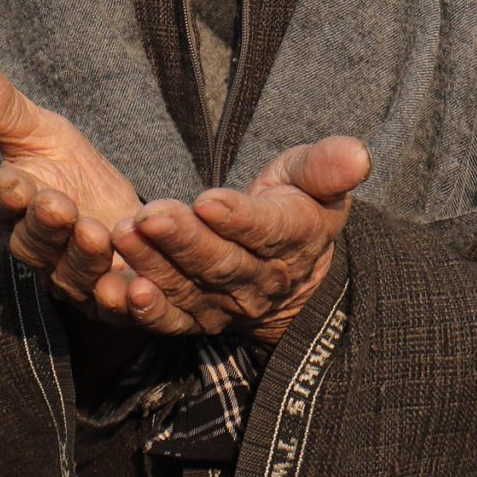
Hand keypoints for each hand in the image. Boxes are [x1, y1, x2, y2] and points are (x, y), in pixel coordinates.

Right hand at [0, 55, 141, 315]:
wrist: (124, 220)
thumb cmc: (71, 171)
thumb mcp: (42, 132)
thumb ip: (1, 107)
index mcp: (14, 206)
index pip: (3, 202)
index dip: (8, 197)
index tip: (16, 185)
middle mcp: (37, 249)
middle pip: (33, 244)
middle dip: (46, 228)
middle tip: (61, 207)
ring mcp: (72, 281)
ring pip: (71, 276)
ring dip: (83, 260)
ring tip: (99, 235)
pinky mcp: (110, 304)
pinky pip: (113, 309)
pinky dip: (122, 302)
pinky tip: (135, 289)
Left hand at [102, 136, 367, 349]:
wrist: (291, 271)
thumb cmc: (297, 205)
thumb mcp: (316, 179)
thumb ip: (329, 167)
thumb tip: (358, 156)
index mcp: (295, 239)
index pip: (267, 231)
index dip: (238, 219)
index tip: (207, 200)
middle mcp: (261, 279)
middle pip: (221, 263)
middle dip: (184, 240)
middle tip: (150, 215)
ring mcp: (227, 304)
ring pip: (190, 289)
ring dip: (154, 266)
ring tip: (122, 236)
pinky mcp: (197, 318)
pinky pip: (172, 321)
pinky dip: (145, 312)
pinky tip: (117, 291)